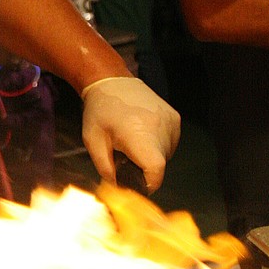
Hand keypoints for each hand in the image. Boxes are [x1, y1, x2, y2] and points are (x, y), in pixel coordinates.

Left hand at [81, 76, 179, 192]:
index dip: (147, 183)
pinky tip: (142, 133)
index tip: (135, 183)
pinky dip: (157, 145)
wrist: (112, 82)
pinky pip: (169, 143)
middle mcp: (160, 128)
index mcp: (138, 133)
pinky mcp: (175, 118)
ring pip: (166, 155)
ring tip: (132, 142)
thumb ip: (105, 168)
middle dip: (143, 168)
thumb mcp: (93, 142)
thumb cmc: (99, 111)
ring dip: (150, 156)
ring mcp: (171, 122)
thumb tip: (118, 186)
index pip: (156, 169)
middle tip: (125, 156)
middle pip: (160, 165)